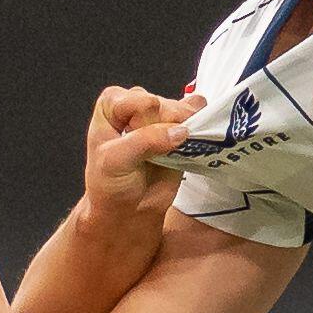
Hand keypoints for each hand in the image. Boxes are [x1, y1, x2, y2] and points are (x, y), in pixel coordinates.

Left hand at [78, 84, 198, 238]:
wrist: (127, 211)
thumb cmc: (111, 184)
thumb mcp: (116, 160)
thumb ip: (145, 141)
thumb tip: (180, 131)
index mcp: (113, 103)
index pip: (142, 102)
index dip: (144, 125)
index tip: (135, 147)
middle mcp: (136, 104)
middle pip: (165, 105)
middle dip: (164, 129)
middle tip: (153, 153)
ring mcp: (160, 116)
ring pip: (184, 110)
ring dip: (184, 130)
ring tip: (169, 151)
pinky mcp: (180, 129)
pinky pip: (198, 116)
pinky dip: (201, 127)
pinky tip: (191, 142)